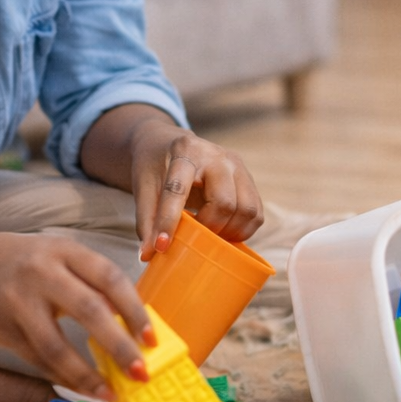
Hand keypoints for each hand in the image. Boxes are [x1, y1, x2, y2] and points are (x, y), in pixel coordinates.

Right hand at [0, 229, 154, 400]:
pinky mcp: (2, 329)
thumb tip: (131, 326)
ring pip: (55, 346)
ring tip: (107, 393)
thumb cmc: (26, 262)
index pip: (109, 279)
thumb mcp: (60, 257)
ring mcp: (18, 301)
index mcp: (65, 251)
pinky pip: (36, 359)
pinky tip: (80, 388)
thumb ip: (90, 284)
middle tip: (139, 373)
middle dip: (118, 346)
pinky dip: (60, 377)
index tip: (152, 340)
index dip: (134, 310)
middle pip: (88, 311)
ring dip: (85, 375)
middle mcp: (42, 272)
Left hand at [129, 120, 263, 261]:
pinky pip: (256, 214)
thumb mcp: (144, 187)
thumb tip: (148, 255)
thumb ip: (146, 219)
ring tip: (210, 237)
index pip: (178, 189)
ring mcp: (238, 167)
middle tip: (193, 237)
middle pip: (224, 203)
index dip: (169, 220)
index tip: (161, 246)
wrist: (174, 146)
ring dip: (229, 232)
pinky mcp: (248, 180)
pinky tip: (223, 232)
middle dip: (209, 228)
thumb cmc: (158, 167)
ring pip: (246, 210)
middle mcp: (217, 156)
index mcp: (185, 151)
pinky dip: (242, 231)